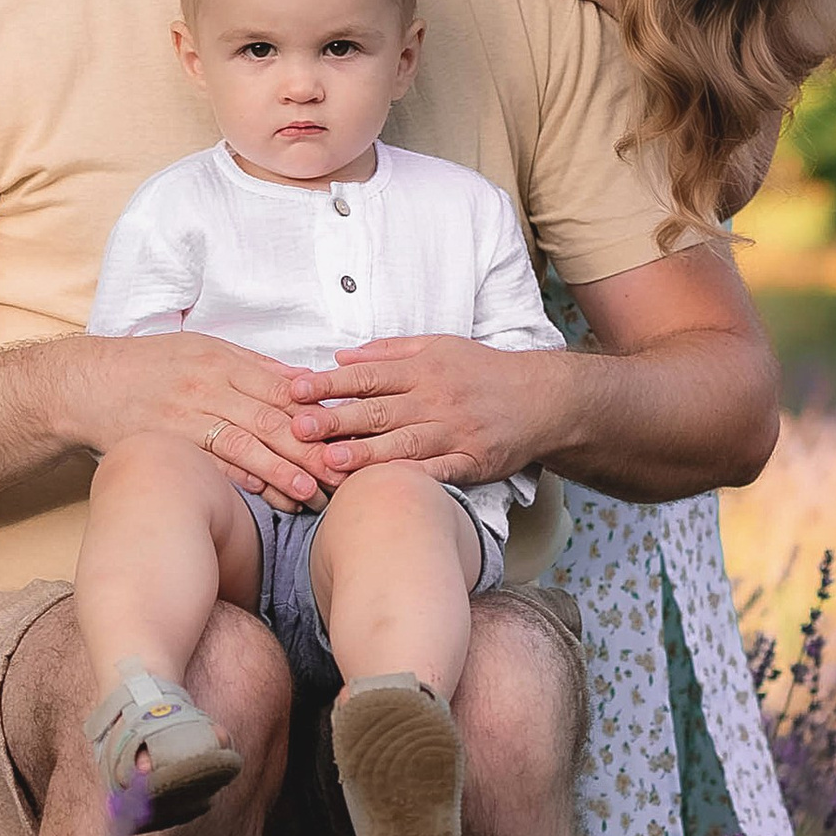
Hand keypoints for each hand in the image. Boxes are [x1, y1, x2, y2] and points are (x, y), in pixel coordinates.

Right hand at [78, 332, 326, 509]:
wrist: (89, 383)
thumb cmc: (151, 365)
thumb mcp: (204, 348)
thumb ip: (256, 367)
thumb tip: (305, 381)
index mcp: (223, 362)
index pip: (282, 390)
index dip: (319, 414)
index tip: (350, 435)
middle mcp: (208, 389)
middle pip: (270, 419)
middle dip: (311, 448)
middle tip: (343, 472)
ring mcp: (187, 419)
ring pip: (244, 445)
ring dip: (281, 470)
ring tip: (312, 492)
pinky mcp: (169, 445)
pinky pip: (211, 464)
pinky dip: (241, 480)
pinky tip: (267, 495)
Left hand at [281, 337, 556, 486]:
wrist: (540, 398)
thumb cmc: (482, 371)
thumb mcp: (438, 346)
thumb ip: (388, 352)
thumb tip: (340, 357)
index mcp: (422, 369)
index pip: (367, 376)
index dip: (329, 384)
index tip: (295, 390)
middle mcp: (434, 399)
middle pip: (379, 410)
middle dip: (336, 420)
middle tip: (298, 428)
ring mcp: (453, 433)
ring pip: (404, 444)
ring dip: (366, 454)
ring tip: (330, 462)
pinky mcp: (471, 462)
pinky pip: (439, 473)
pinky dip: (413, 480)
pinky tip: (387, 489)